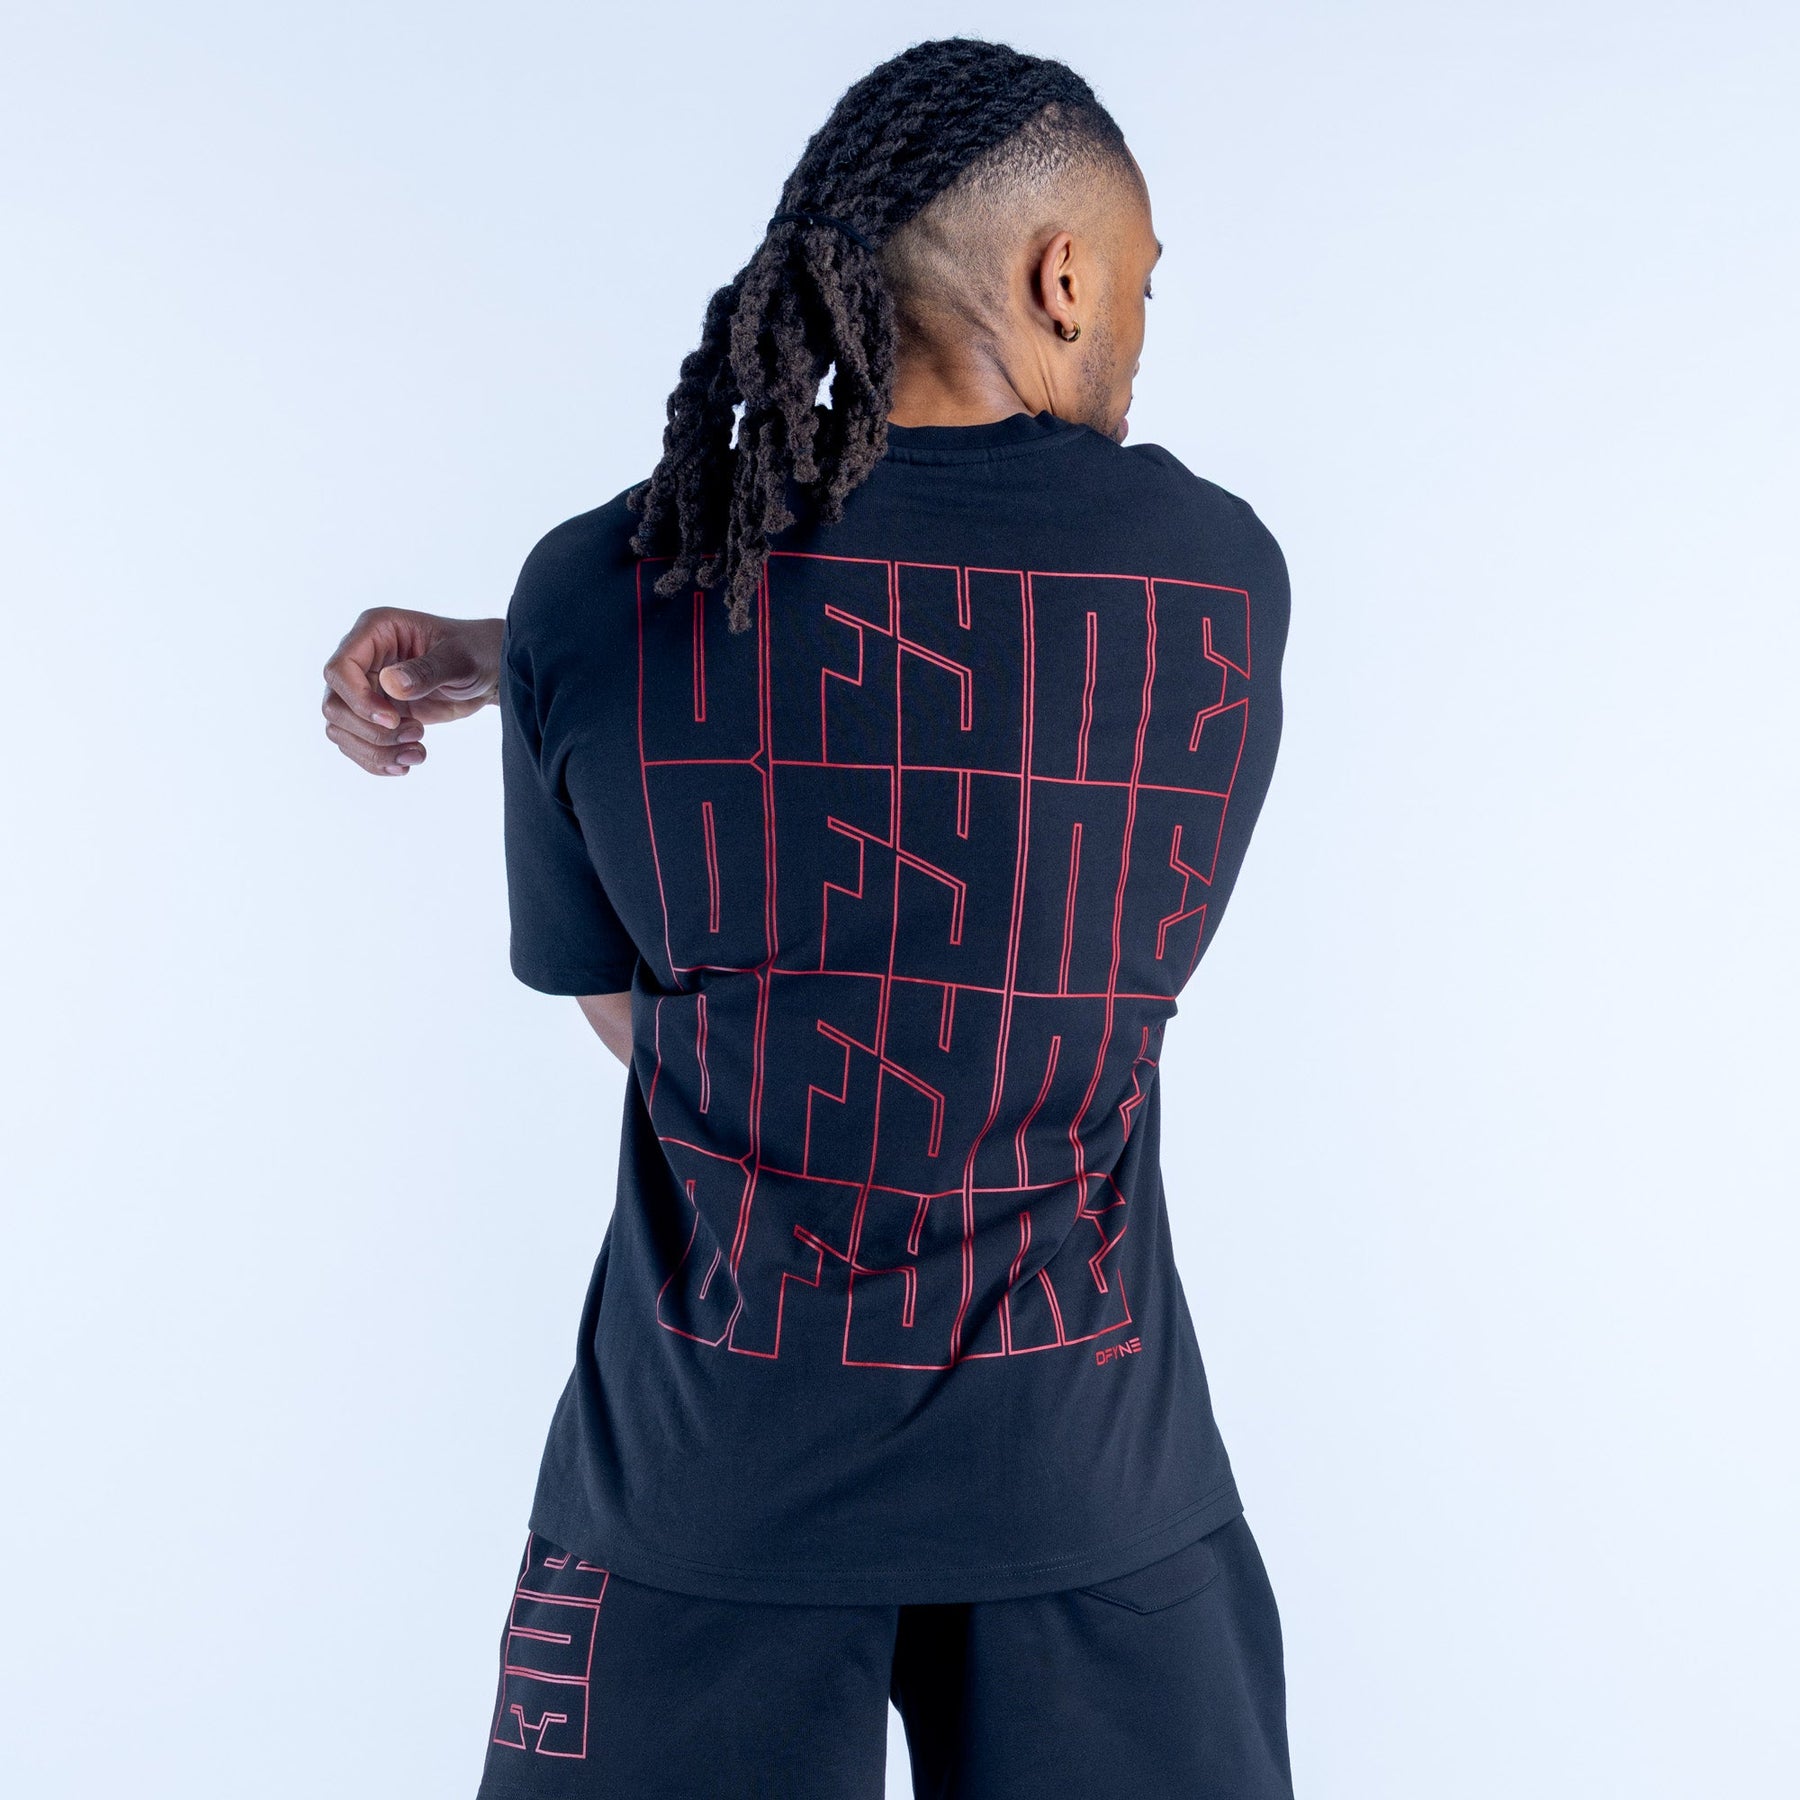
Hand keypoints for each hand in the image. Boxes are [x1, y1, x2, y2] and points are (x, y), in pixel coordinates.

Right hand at [321, 608, 504, 775]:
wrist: (491, 673)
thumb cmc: (477, 651)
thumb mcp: (459, 658)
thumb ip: (426, 671)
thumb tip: (390, 683)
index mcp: (375, 632)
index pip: (339, 669)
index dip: (358, 700)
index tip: (392, 720)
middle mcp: (363, 659)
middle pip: (334, 705)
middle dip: (371, 732)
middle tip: (415, 734)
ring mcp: (366, 689)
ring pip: (341, 730)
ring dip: (376, 751)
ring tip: (417, 753)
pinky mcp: (377, 715)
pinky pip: (358, 744)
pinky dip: (377, 760)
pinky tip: (407, 763)